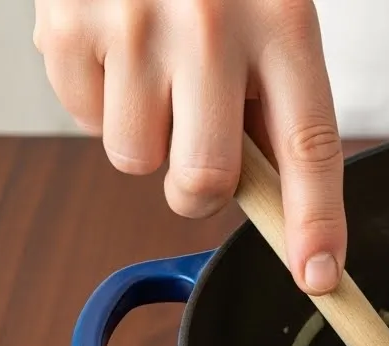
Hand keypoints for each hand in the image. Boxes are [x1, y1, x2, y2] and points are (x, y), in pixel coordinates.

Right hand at [33, 0, 345, 295]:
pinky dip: (103, 103)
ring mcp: (133, 24)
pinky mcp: (68, 25)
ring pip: (136, 160)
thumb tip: (276, 206)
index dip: (315, 223)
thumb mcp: (273, 19)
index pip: (310, 148)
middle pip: (206, 180)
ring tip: (158, 74)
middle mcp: (210, 24)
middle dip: (203, 191)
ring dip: (148, 138)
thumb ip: (275, 106)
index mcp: (283, 23)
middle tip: (201, 150)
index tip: (319, 276)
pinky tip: (120, 54)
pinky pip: (86, 123)